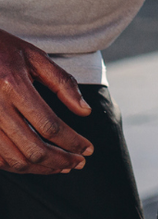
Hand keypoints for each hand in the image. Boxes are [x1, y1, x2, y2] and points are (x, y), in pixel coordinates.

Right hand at [0, 30, 93, 173]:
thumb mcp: (36, 57)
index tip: (88, 149)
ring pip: (14, 160)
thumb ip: (62, 83)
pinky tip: (36, 164)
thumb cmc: (4, 49)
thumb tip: (85, 111)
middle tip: (79, 163)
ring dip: (41, 168)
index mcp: (14, 86)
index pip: (49, 125)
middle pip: (32, 149)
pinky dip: (19, 167)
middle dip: (60, 160)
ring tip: (62, 166)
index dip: (72, 142)